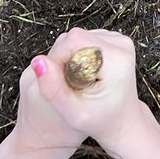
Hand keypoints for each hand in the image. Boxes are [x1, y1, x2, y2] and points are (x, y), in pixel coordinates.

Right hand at [13, 28, 144, 152]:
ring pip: (77, 38)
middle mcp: (121, 44)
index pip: (74, 40)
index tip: (59, 81)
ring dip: (69, 58)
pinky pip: (83, 40)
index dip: (57, 57)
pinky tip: (83, 74)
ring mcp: (119, 40)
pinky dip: (76, 56)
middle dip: (63, 59)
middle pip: (75, 37)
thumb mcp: (73, 113)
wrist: (121, 121)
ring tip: (78, 82)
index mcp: (117, 59)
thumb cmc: (100, 121)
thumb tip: (37, 61)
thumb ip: (53, 89)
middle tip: (69, 85)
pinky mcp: (113, 41)